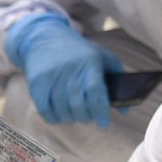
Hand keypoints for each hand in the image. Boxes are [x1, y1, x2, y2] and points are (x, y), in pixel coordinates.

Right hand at [6, 13, 121, 128]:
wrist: (44, 38)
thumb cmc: (79, 51)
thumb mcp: (102, 56)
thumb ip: (118, 79)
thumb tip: (125, 110)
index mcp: (90, 62)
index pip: (95, 91)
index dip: (100, 111)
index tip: (104, 123)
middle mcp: (70, 69)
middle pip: (77, 104)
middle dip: (85, 116)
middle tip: (88, 117)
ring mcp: (51, 76)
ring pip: (62, 110)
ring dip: (70, 118)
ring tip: (74, 116)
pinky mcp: (37, 83)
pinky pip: (45, 110)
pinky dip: (54, 118)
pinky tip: (59, 115)